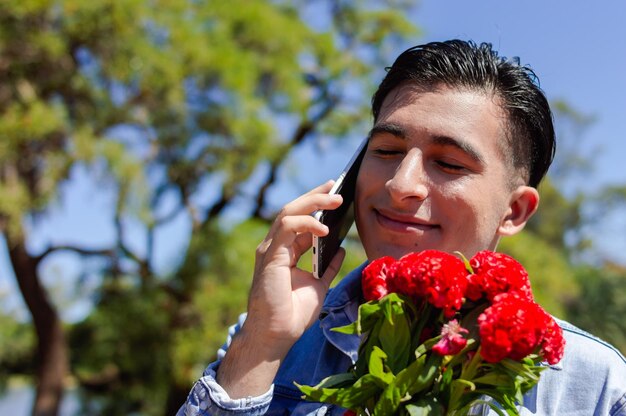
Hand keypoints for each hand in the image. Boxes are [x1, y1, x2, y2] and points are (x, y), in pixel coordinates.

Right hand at [246, 180, 345, 348]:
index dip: (315, 204)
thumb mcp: (318, 284)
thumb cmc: (293, 314)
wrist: (277, 336)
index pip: (299, 219)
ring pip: (288, 213)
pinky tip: (324, 228)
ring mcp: (269, 250)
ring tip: (335, 200)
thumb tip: (340, 247)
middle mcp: (274, 247)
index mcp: (285, 252)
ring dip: (312, 203)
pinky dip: (306, 224)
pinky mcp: (269, 256)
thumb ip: (328, 265)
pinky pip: (286, 229)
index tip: (334, 191)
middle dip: (315, 196)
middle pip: (293, 210)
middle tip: (336, 187)